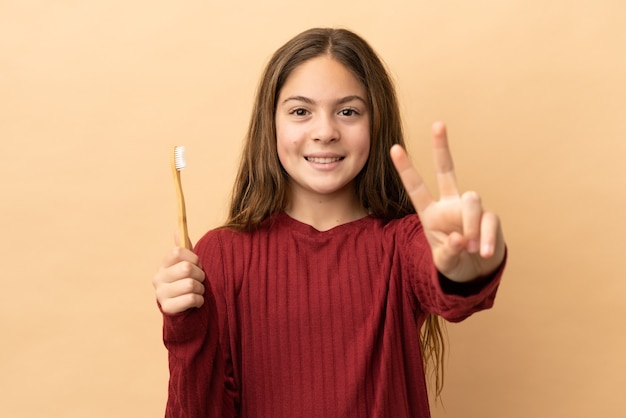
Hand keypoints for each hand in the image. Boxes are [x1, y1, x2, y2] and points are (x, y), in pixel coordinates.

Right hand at [152, 234, 205, 313]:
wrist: (183, 309)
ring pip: (191, 284)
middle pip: (186, 268)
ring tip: (198, 291)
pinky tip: (197, 302)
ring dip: (201, 289)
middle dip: (200, 275)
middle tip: (199, 280)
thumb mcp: (185, 264)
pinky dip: (200, 301)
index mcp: (163, 264)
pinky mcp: (167, 308)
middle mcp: (158, 278)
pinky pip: (192, 299)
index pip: (178, 252)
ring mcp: (161, 293)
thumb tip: (178, 228)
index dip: (193, 258)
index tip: (197, 264)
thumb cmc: (186, 281)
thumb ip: (183, 248)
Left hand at [390, 122, 504, 282]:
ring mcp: (471, 209)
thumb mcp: (444, 262)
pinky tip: (483, 252)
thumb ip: (448, 252)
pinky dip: (485, 239)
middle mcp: (450, 204)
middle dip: (441, 147)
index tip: (393, 147)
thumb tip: (460, 239)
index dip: (406, 169)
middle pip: (446, 170)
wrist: (477, 272)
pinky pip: (489, 221)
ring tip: (471, 248)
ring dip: (470, 225)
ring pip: (472, 200)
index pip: (416, 187)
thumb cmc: (455, 262)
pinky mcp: (490, 217)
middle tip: (438, 124)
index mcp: (431, 213)